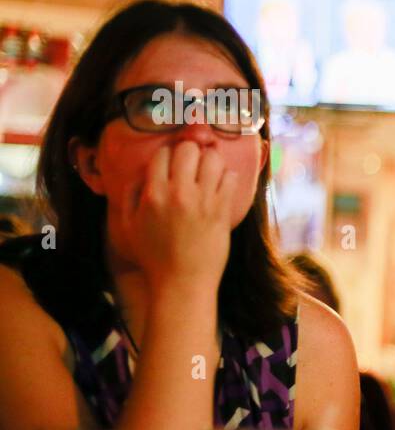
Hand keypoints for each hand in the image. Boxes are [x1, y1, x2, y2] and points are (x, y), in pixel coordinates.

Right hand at [109, 142, 235, 292]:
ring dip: (211, 162)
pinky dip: (227, 177)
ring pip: (213, 158)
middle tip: (192, 165)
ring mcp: (202, 200)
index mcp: (153, 194)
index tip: (173, 165)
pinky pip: (230, 177)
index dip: (168, 155)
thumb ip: (130, 195)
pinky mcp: (222, 210)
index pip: (163, 153)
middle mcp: (178, 193)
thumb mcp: (128, 225)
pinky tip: (220, 187)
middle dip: (190, 152)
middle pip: (188, 149)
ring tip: (208, 173)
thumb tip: (140, 173)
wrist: (182, 281)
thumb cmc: (154, 256)